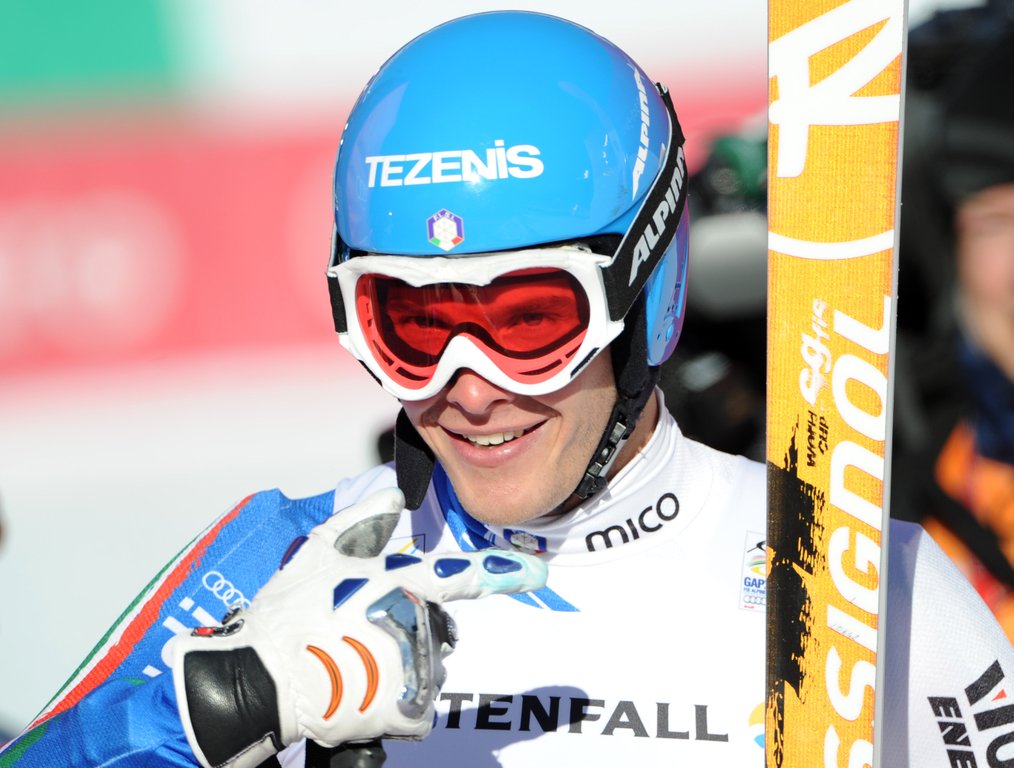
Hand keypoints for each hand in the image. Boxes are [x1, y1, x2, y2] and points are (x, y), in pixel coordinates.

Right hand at [172, 488, 546, 767]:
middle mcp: (414, 621)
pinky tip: (363, 694)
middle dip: (406, 633)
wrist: (261, 678)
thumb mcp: (321, 551)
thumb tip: (394, 494)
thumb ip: (364, 519)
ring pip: (426, 669)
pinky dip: (397, 708)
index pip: (463, 574)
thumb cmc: (290, 614)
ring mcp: (412, 665)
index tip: (538, 572)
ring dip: (399, 670)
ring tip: (355, 665)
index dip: (504, 571)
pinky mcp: (404, 708)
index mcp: (401, 583)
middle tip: (359, 637)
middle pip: (433, 629)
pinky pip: (417, 710)